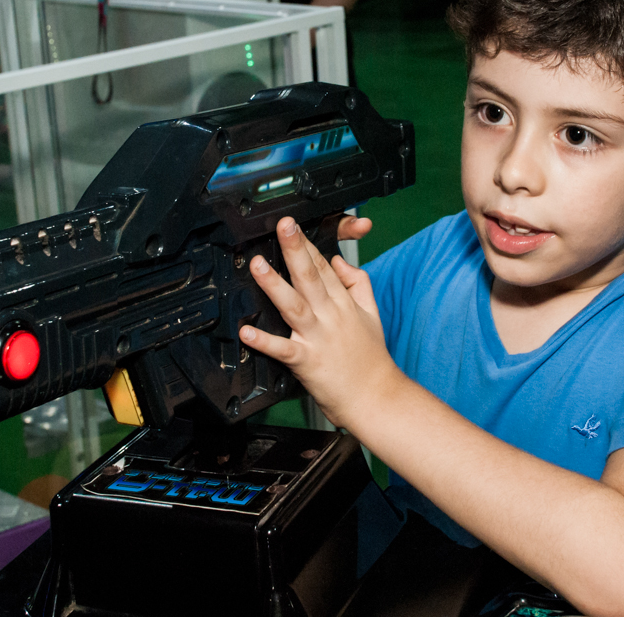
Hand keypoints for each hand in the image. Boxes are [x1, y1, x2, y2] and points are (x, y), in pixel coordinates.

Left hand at [239, 217, 397, 427]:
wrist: (376, 398)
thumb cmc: (371, 359)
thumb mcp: (372, 313)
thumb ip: (358, 283)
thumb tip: (340, 261)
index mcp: (344, 304)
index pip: (324, 267)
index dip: (308, 244)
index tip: (294, 224)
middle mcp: (330, 316)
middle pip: (310, 277)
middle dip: (295, 249)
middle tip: (282, 227)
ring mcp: (317, 338)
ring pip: (293, 305)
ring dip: (274, 284)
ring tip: (257, 266)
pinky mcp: (306, 361)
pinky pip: (282, 349)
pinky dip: (264, 340)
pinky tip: (246, 331)